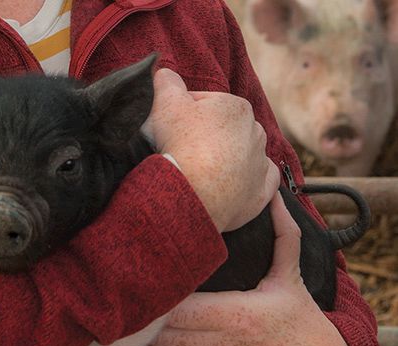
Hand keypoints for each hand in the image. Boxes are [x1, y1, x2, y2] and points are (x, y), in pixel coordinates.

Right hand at [141, 68, 278, 231]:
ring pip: (242, 155)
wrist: (193, 191)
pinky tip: (231, 186)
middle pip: (224, 130)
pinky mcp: (262, 191)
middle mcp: (255, 132)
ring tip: (200, 172)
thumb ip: (167, 82)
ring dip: (226, 160)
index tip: (170, 129)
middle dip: (206, 137)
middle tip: (181, 151)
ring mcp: (260, 163)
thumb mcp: (165, 102)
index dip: (183, 115)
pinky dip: (248, 183)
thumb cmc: (180, 144)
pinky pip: (260, 182)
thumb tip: (165, 71)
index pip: (206, 105)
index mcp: (236, 106)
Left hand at [149, 192, 354, 345]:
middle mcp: (221, 343)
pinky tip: (162, 328)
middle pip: (164, 328)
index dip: (162, 290)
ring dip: (152, 329)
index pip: (180, 306)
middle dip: (150, 308)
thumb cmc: (303, 324)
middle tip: (142, 285)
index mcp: (237, 315)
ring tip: (147, 304)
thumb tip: (273, 198)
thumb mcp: (291, 277)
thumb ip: (282, 235)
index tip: (155, 271)